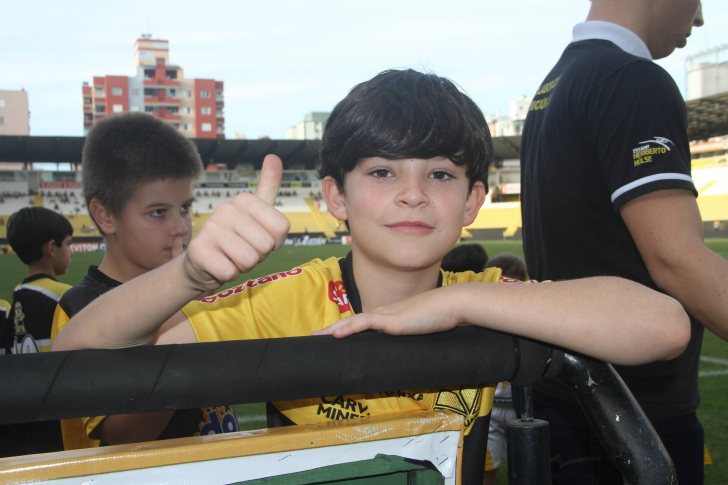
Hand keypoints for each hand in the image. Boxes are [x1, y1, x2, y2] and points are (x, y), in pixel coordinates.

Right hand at [182, 154, 290, 291]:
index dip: (275, 242)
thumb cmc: (238, 239)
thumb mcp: (257, 212)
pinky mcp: (198, 251)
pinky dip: (228, 275)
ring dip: (244, 266)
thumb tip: (274, 156)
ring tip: (232, 257)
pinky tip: (219, 265)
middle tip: (243, 250)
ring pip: (249, 260)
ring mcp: (210, 228)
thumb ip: (268, 186)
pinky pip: (230, 272)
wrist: (203, 263)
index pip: (282, 228)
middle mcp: (226, 208)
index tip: (259, 238)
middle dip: (259, 256)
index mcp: (245, 199)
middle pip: (266, 245)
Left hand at [313, 287, 459, 337]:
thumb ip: (411, 336)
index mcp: (389, 315)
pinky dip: (349, 328)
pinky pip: (365, 323)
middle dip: (332, 329)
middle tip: (314, 337)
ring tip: (316, 337)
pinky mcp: (392, 321)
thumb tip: (407, 354)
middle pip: (352, 321)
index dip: (345, 328)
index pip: (362, 322)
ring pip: (353, 321)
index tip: (331, 336)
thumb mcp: (421, 329)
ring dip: (333, 329)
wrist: (452, 304)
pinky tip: (336, 335)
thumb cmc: (441, 316)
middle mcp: (384, 313)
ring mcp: (387, 315)